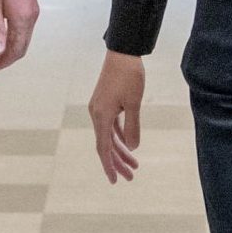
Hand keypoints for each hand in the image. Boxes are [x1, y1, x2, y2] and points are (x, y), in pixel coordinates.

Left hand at [0, 0, 39, 73]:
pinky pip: (19, 25)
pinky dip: (6, 34)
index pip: (14, 51)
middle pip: (19, 46)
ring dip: (2, 45)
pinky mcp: (26, 1)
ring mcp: (30, 8)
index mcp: (22, 18)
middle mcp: (30, 15)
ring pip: (19, 36)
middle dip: (0, 57)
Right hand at [87, 50, 145, 182]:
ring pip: (109, 136)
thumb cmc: (129, 76)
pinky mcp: (105, 103)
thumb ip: (132, 127)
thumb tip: (133, 148)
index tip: (115, 181)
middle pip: (106, 145)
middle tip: (131, 177)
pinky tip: (128, 145)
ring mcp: (100, 108)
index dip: (110, 165)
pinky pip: (111, 126)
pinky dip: (119, 137)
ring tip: (134, 165)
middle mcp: (97, 114)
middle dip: (118, 162)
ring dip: (121, 150)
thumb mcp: (134, 103)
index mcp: (101, 116)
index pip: (104, 148)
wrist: (122, 52)